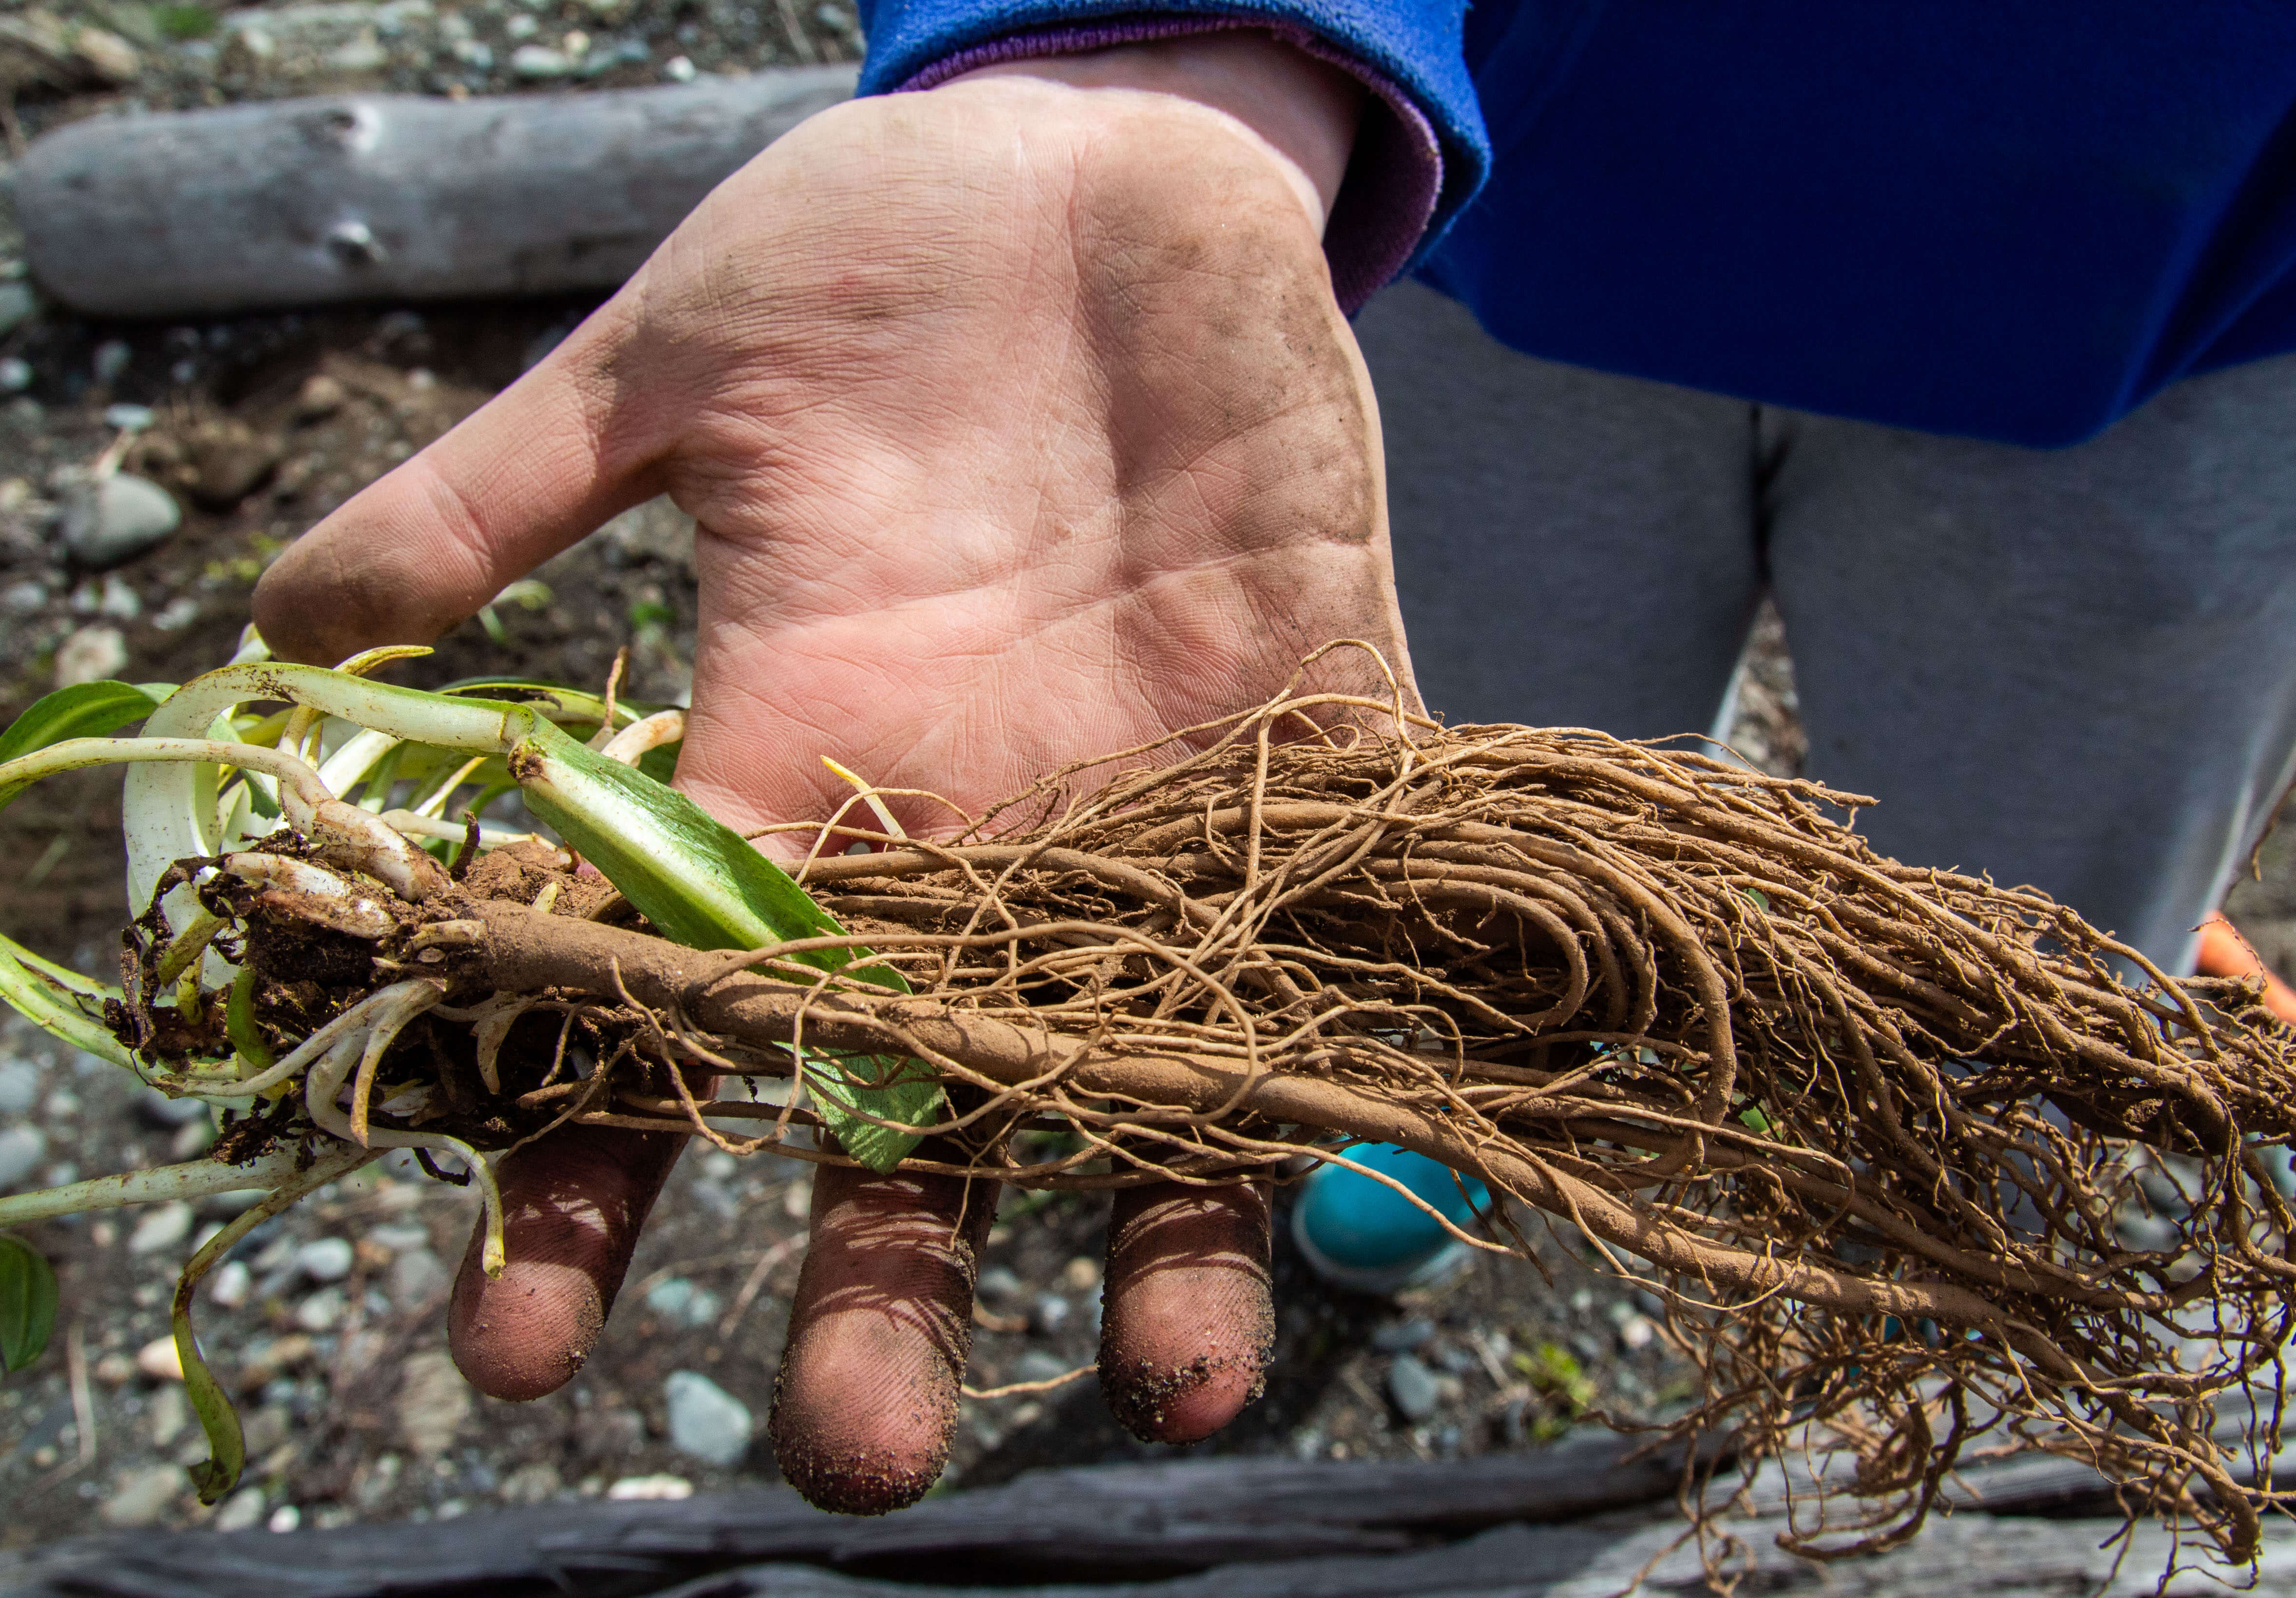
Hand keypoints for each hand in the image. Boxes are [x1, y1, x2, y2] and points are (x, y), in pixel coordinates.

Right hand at [253, 35, 1408, 1510]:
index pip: (671, 1031)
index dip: (590, 1189)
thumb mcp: (672, 365)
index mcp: (796, 778)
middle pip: (920, 1118)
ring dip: (1169, 1235)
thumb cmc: (866, 258)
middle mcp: (977, 847)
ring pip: (1159, 1074)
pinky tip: (1413, 1181)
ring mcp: (1159, 813)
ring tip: (1179, 1392)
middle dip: (891, 1288)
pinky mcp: (1328, 735)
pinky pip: (1379, 920)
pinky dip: (1405, 1033)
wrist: (1092, 177)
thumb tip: (283, 622)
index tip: (521, 1348)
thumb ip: (502, 495)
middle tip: (863, 1458)